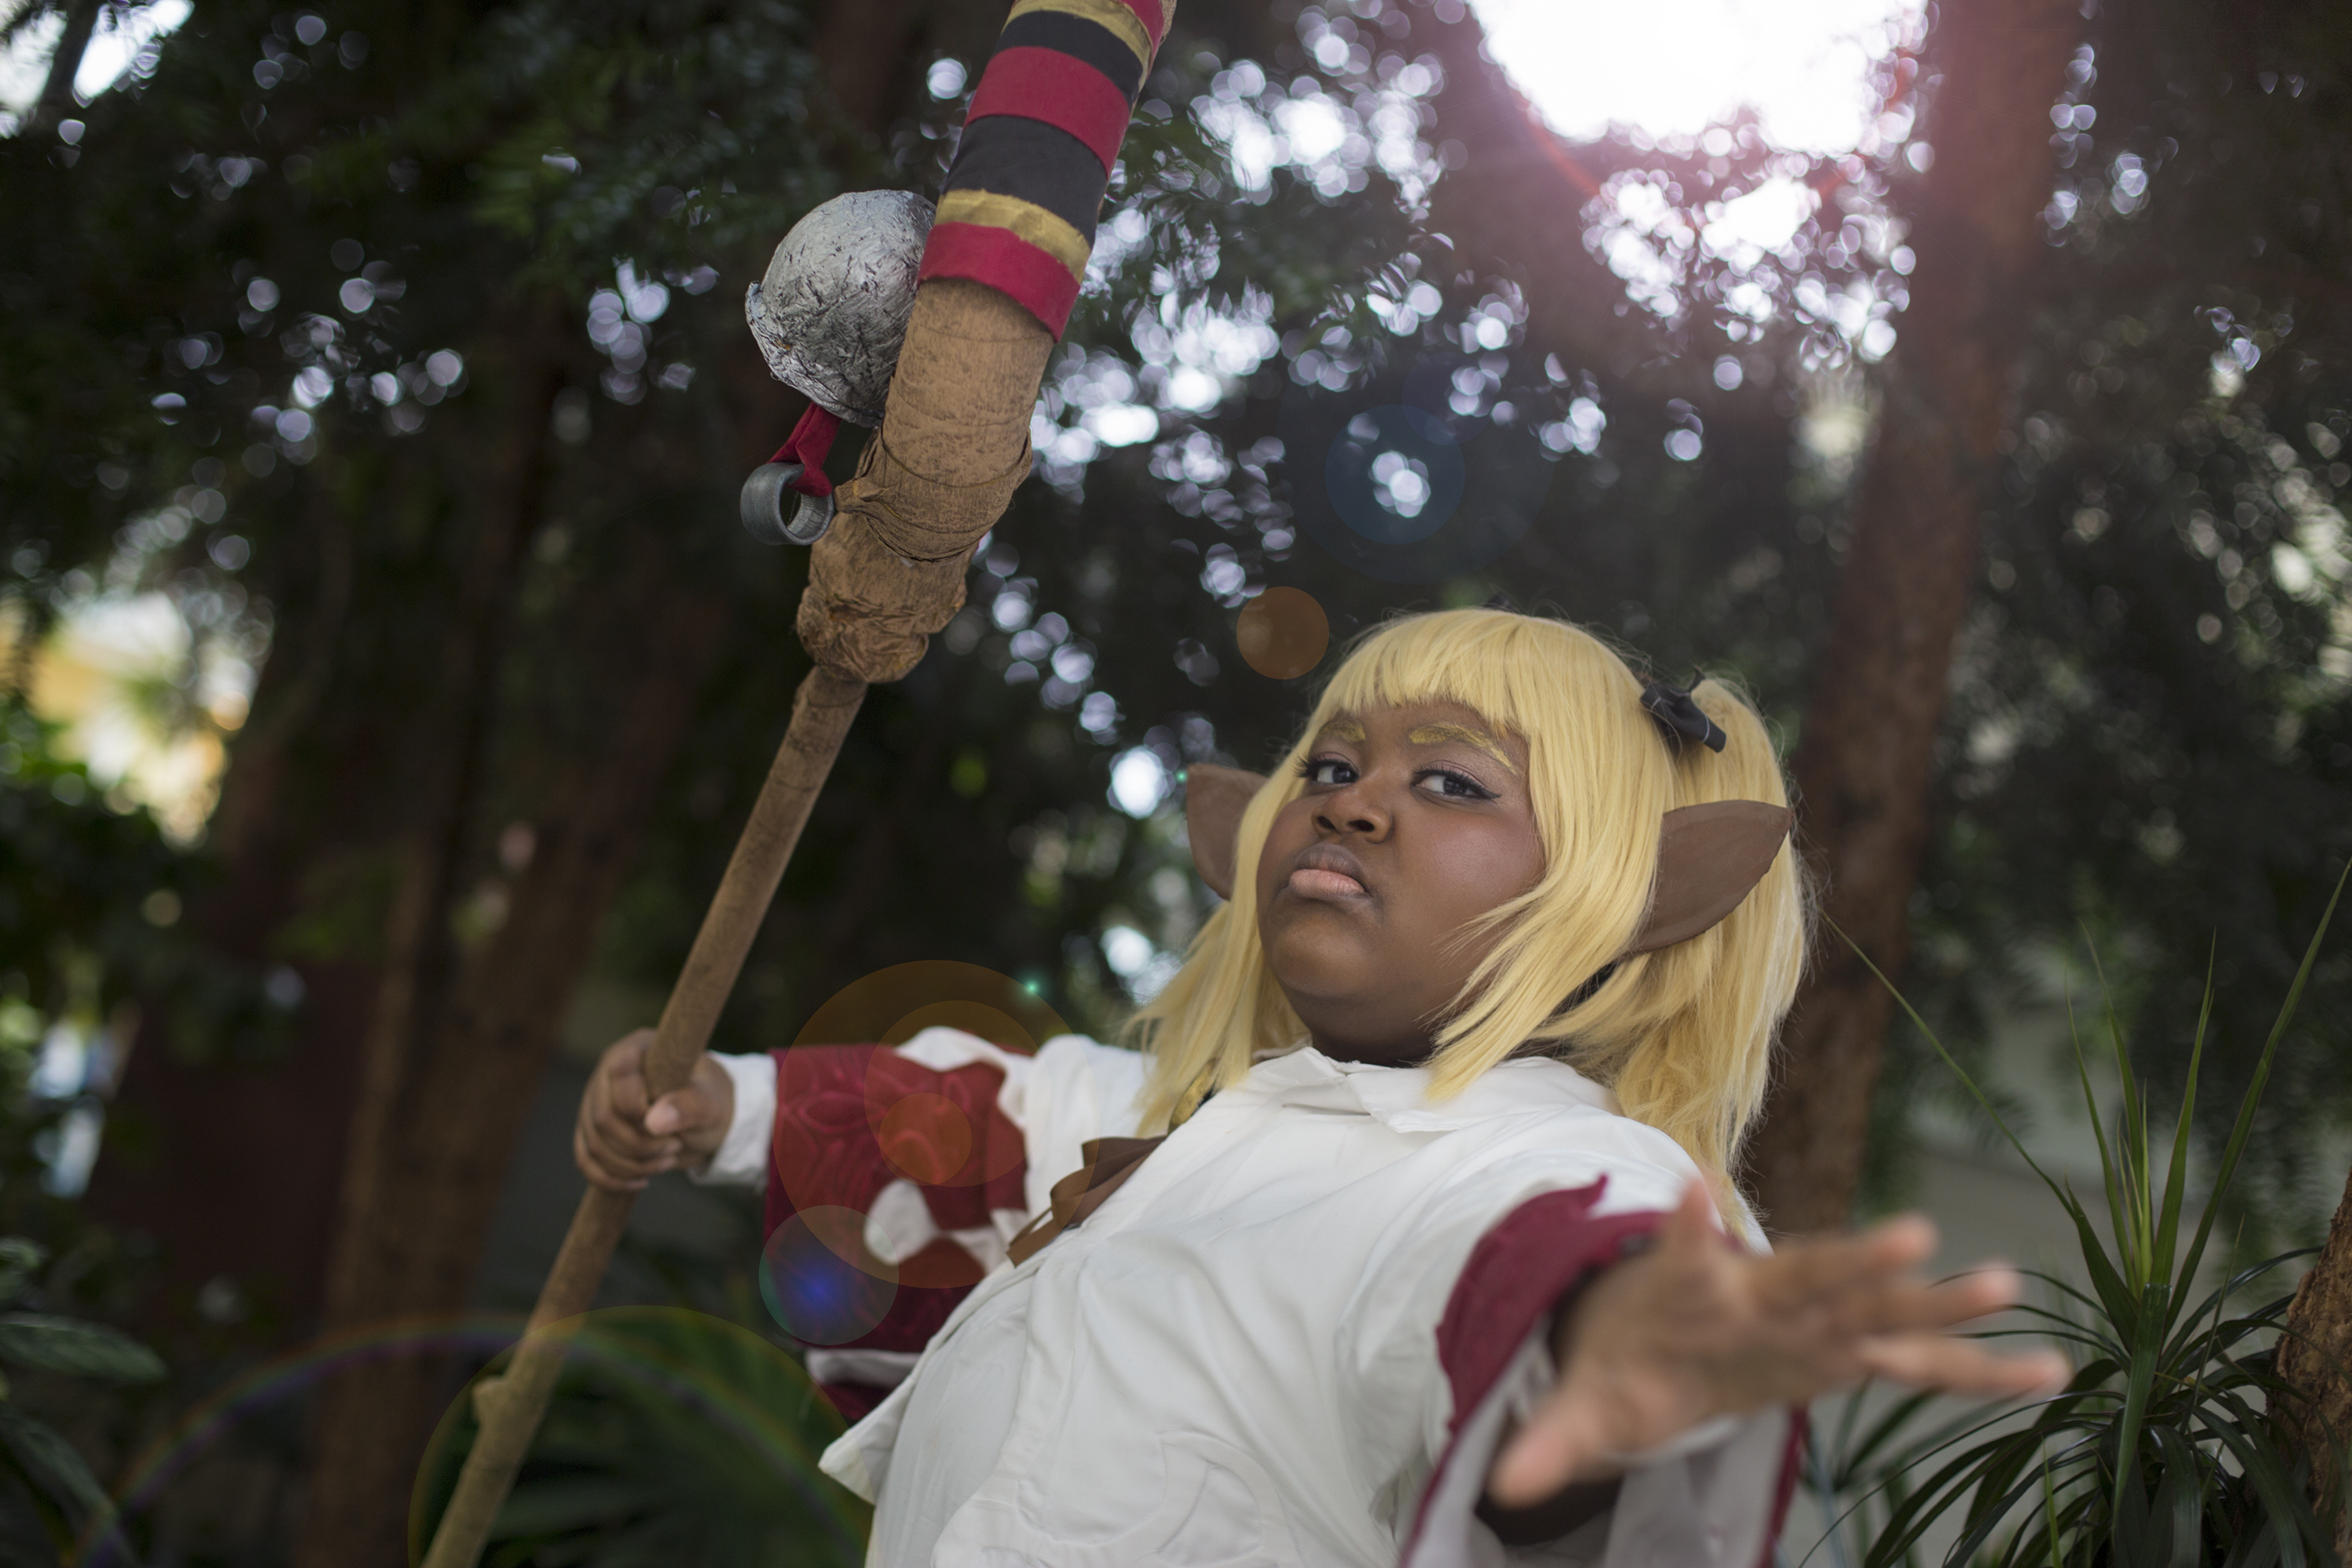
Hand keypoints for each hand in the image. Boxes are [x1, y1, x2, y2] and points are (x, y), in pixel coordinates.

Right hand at [572, 1029, 736, 1190]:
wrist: (704, 1120)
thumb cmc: (708, 1101)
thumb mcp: (710, 1102)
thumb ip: (688, 1105)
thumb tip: (654, 1121)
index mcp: (636, 1050)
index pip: (619, 1077)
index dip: (639, 1109)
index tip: (670, 1127)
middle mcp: (608, 1074)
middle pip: (603, 1118)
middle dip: (640, 1144)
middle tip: (675, 1146)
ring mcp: (595, 1103)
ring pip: (594, 1144)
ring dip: (631, 1164)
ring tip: (668, 1160)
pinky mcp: (592, 1132)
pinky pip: (586, 1160)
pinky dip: (611, 1178)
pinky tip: (641, 1181)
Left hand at [1487, 1182, 2070, 1506]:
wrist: (1656, 1331)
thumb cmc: (1625, 1363)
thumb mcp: (1588, 1405)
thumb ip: (1553, 1441)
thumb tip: (1502, 1486)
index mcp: (1689, 1294)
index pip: (1684, 1253)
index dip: (1689, 1224)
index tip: (1694, 1190)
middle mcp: (1758, 1291)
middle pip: (1807, 1270)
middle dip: (1858, 1259)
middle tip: (1915, 1234)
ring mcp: (1812, 1315)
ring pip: (1877, 1303)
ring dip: (1934, 1299)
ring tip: (2001, 1282)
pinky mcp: (1850, 1348)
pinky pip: (1919, 1359)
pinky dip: (1976, 1367)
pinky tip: (2046, 1370)